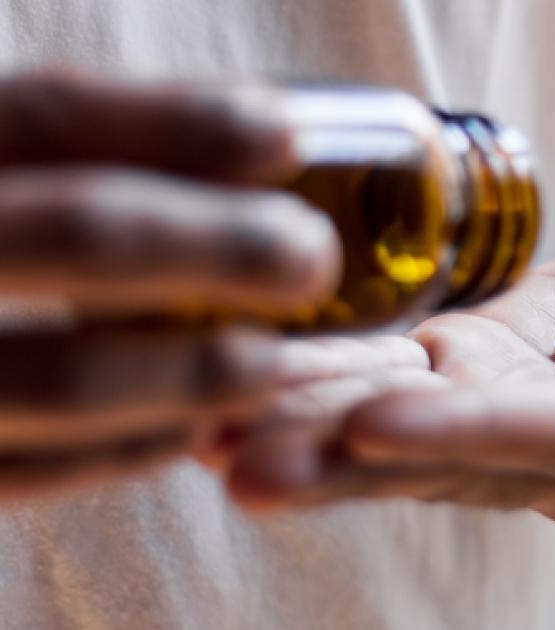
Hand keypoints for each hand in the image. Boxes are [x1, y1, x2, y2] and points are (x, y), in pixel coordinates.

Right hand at [0, 72, 339, 498]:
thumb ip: (73, 157)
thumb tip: (254, 151)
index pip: (47, 113)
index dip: (176, 123)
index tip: (285, 138)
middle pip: (73, 234)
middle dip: (212, 247)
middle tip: (311, 259)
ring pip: (45, 376)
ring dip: (179, 371)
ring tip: (268, 363)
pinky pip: (15, 473)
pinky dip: (113, 451)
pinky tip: (185, 431)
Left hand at [228, 188, 554, 522]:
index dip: (481, 431)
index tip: (389, 419)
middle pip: (448, 457)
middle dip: (349, 456)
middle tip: (240, 453)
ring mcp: (499, 422)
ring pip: (394, 434)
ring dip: (303, 431)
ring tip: (199, 425)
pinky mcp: (456, 383)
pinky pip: (376, 389)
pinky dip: (309, 386)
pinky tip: (224, 378)